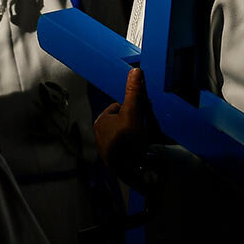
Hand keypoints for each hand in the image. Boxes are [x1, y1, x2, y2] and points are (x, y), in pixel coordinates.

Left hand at [95, 67, 153, 187]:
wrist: (133, 172)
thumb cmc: (129, 140)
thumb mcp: (133, 112)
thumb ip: (133, 92)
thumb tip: (135, 71)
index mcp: (100, 122)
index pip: (120, 107)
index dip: (132, 110)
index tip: (141, 116)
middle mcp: (99, 136)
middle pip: (122, 122)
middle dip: (132, 124)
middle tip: (144, 129)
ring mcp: (106, 150)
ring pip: (124, 135)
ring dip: (133, 137)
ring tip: (143, 141)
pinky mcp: (114, 162)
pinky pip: (125, 149)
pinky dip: (133, 149)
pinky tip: (141, 152)